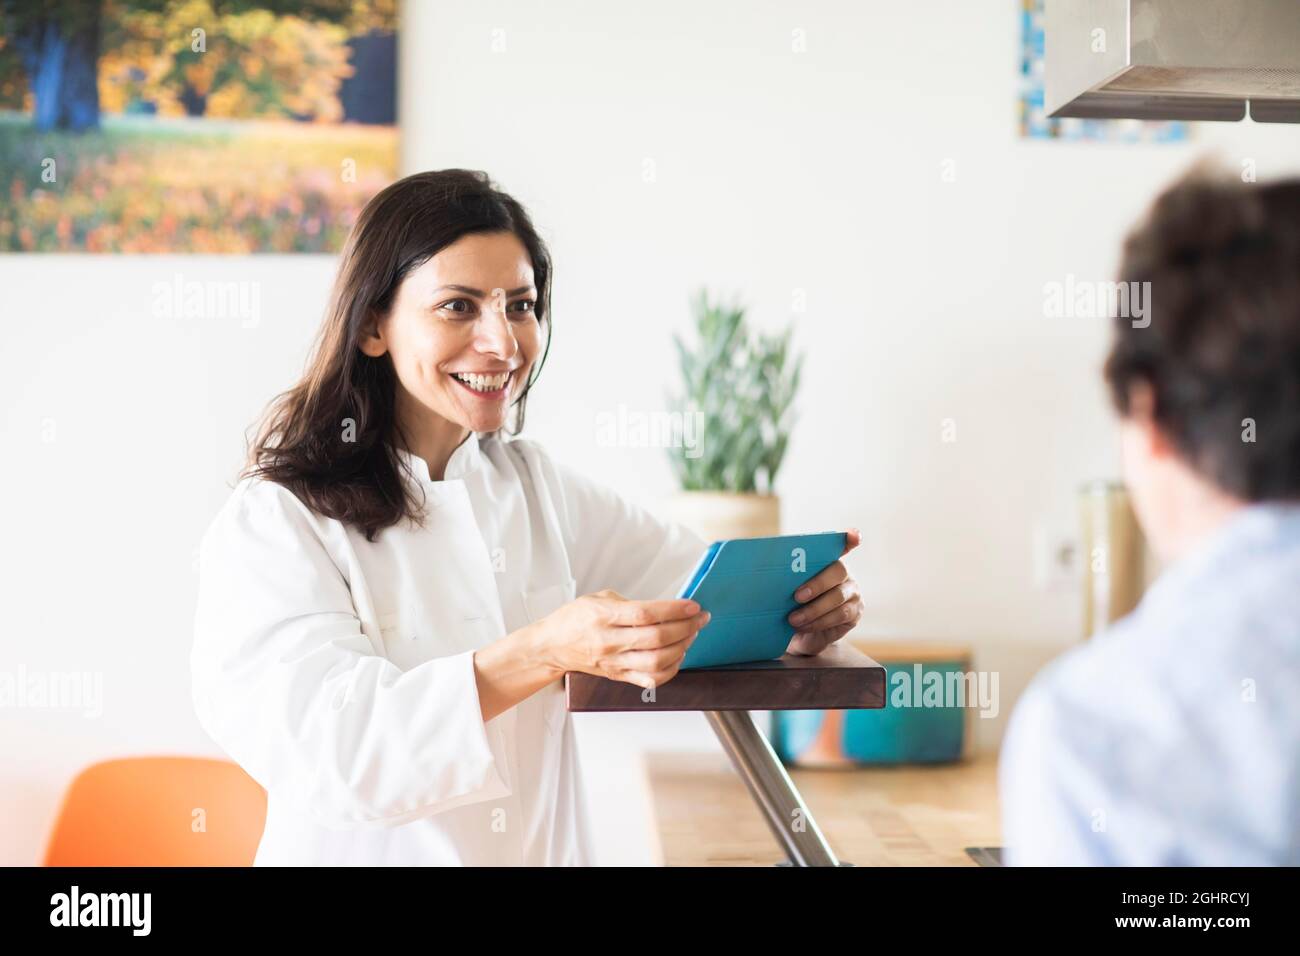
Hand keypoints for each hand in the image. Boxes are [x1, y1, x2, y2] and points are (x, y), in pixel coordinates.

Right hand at [535, 590, 709, 689]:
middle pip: (656, 638)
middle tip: (699, 619)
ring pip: (657, 662)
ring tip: (690, 635)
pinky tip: (678, 656)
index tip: (692, 605)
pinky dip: (671, 669)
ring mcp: (614, 662)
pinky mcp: (618, 677)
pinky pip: (651, 679)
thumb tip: (666, 608)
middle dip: (686, 627)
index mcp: (603, 616)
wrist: (552, 646)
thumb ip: (630, 603)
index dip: (674, 609)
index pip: (645, 614)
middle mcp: (609, 641)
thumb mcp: (599, 598)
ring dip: (682, 648)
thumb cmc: (575, 619)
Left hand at [785, 528, 862, 655]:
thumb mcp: (785, 591)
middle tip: (796, 597)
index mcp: (827, 560)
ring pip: (838, 596)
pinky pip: (840, 615)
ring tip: (793, 619)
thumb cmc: (791, 606)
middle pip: (837, 570)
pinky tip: (805, 626)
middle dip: (817, 583)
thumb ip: (786, 579)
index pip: (843, 544)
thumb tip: (768, 572)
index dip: (849, 538)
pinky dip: (820, 622)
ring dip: (814, 609)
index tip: (853, 535)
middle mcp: (844, 573)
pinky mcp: (855, 612)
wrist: (801, 636)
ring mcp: (853, 592)